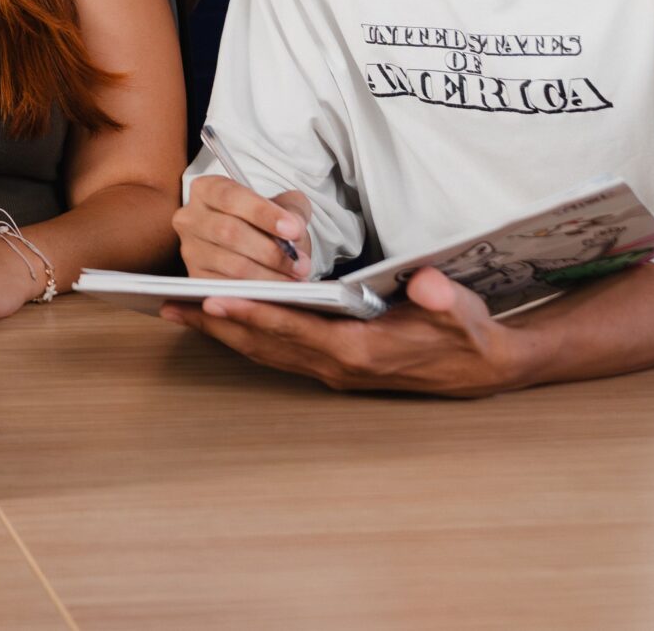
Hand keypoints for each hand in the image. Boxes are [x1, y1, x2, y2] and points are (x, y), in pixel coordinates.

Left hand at [159, 266, 532, 396]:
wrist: (481, 368)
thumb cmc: (465, 331)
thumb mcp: (462, 310)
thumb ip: (442, 297)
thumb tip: (426, 283)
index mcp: (362, 350)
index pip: (297, 330)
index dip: (255, 315)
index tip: (215, 298)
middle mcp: (338, 366)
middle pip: (266, 344)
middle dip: (218, 324)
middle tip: (172, 305)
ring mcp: (332, 371)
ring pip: (265, 352)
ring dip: (221, 333)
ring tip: (177, 312)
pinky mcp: (331, 366)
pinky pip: (276, 353)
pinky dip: (242, 338)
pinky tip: (216, 322)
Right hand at [176, 174, 315, 279]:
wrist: (254, 244)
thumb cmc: (265, 222)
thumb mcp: (282, 205)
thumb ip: (291, 210)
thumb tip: (293, 228)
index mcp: (206, 189)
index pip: (230, 197)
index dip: (263, 213)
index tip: (293, 229)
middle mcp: (190, 218)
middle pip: (229, 233)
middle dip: (271, 251)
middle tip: (301, 263)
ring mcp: (190, 250)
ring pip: (231, 265)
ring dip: (269, 275)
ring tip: (294, 277)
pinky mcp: (197, 278)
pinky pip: (228, 288)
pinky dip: (257, 293)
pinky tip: (278, 290)